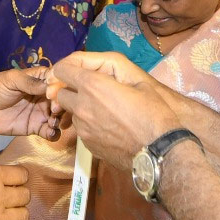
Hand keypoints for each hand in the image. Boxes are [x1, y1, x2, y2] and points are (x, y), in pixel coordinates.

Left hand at [0, 68, 58, 138]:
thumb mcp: (11, 79)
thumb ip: (30, 82)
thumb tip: (50, 86)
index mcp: (41, 80)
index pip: (59, 82)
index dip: (63, 87)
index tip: (59, 93)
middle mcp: (45, 96)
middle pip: (63, 101)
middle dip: (63, 106)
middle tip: (55, 110)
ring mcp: (41, 112)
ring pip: (59, 117)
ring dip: (60, 120)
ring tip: (52, 122)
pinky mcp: (36, 127)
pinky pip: (50, 132)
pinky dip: (54, 133)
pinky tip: (49, 132)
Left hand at [47, 51, 180, 167]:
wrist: (159, 150)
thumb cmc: (154, 112)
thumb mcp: (139, 84)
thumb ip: (113, 77)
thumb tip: (102, 79)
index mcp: (93, 86)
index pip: (62, 70)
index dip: (65, 69)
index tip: (74, 72)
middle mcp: (82, 106)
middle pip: (61, 95)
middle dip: (71, 91)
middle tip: (90, 93)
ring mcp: (83, 129)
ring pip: (71, 114)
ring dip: (80, 110)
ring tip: (102, 113)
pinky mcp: (87, 145)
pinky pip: (82, 131)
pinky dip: (89, 127)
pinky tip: (107, 129)